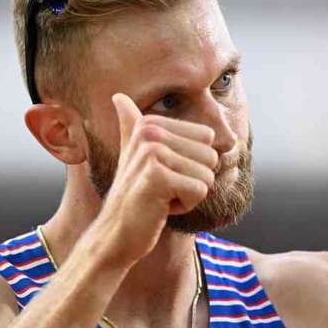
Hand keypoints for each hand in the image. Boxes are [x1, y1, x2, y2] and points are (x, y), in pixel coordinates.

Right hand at [92, 94, 217, 265]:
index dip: (192, 163)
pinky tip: (162, 207)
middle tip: (163, 189)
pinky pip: (200, 191)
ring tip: (161, 197)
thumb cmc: (134, 194)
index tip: (164, 174)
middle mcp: (150, 133)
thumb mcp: (132, 154)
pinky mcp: (157, 177)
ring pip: (207, 175)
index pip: (208, 138)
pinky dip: (186, 206)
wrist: (116, 232)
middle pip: (210, 156)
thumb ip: (130, 125)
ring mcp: (152, 153)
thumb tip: (117, 96)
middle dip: (193, 180)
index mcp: (150, 124)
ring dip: (189, 194)